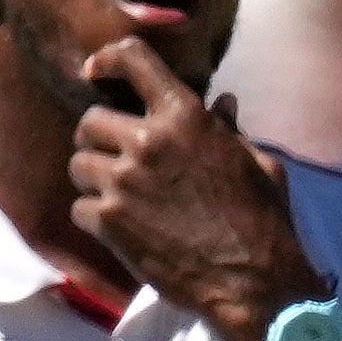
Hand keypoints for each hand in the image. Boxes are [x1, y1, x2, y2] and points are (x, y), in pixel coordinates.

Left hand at [69, 32, 324, 340]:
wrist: (253, 281)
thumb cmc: (263, 221)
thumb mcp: (256, 164)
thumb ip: (229, 131)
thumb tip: (224, 103)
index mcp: (185, 116)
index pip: (134, 60)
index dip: (107, 60)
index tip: (94, 70)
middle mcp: (148, 141)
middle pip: (90, 121)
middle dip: (98, 139)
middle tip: (114, 159)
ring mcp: (124, 181)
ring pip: (78, 164)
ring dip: (92, 179)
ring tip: (115, 196)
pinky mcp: (109, 221)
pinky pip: (80, 207)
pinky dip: (93, 218)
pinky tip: (118, 229)